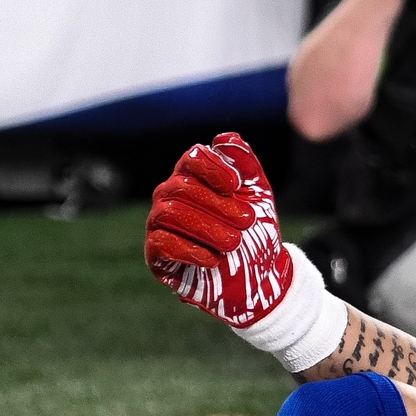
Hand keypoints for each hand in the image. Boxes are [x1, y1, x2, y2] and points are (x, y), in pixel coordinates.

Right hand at [144, 133, 294, 329]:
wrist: (259, 277)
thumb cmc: (256, 232)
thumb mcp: (259, 195)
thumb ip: (246, 165)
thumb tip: (225, 138)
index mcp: (194, 177)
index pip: (192, 158)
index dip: (213, 168)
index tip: (237, 185)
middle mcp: (171, 197)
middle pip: (181, 187)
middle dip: (218, 204)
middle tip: (248, 221)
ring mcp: (160, 225)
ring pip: (169, 213)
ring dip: (207, 228)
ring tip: (235, 242)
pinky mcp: (157, 256)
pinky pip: (161, 244)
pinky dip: (189, 250)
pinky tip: (214, 259)